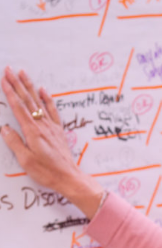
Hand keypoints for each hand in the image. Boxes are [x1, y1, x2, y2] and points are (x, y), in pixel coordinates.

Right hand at [0, 67, 103, 216]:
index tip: (3, 79)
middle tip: (9, 70)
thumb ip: (14, 142)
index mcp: (32, 131)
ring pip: (39, 102)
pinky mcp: (58, 131)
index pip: (18, 107)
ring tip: (24, 73)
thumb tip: (5, 128)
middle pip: (28, 100)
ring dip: (30, 87)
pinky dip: (48, 99)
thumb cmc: (46, 171)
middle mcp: (43, 125)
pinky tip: (44, 90)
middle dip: (17, 84)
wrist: (68, 177)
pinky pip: (53, 111)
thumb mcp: (25, 160)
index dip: (10, 92)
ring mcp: (52, 127)